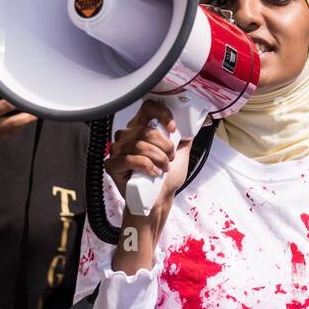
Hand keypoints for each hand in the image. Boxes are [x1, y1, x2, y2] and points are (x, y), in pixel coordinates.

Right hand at [0, 86, 34, 196]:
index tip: (16, 78)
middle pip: (5, 106)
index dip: (3, 84)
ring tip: (37, 112)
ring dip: (26, 117)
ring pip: (12, 123)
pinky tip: (24, 121)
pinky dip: (18, 126)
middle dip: (20, 100)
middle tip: (32, 95)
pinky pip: (9, 133)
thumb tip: (2, 87)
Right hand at [107, 101, 191, 271]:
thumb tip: (195, 122)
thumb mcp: (180, 153)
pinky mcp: (112, 165)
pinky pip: (131, 159)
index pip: (147, 108)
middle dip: (164, 146)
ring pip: (140, 145)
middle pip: (145, 130)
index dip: (162, 115)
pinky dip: (147, 166)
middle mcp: (127, 136)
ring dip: (158, 158)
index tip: (174, 129)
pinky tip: (153, 173)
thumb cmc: (166, 178)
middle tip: (169, 158)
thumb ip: (184, 136)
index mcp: (141, 128)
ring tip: (163, 168)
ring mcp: (117, 150)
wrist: (159, 200)